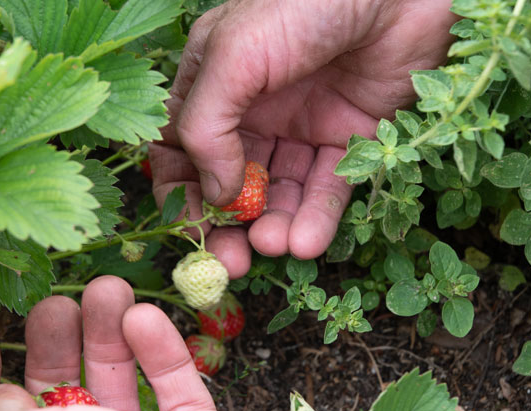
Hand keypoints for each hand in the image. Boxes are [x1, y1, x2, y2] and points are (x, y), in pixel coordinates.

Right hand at [150, 0, 457, 277]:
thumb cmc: (305, 1)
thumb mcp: (234, 55)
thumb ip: (206, 125)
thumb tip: (214, 193)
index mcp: (213, 83)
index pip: (181, 152)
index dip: (181, 195)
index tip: (190, 232)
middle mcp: (253, 109)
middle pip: (228, 182)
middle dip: (227, 225)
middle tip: (230, 263)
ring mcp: (301, 125)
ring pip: (278, 192)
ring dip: (271, 226)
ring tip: (272, 247)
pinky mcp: (350, 137)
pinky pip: (328, 188)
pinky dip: (316, 219)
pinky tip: (306, 242)